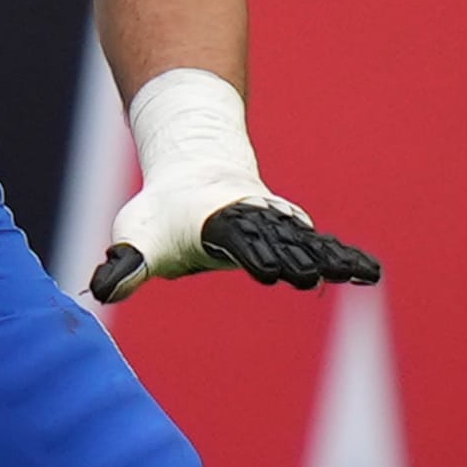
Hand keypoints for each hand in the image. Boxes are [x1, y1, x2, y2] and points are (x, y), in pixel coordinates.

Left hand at [92, 201, 380, 304]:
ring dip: (325, 257)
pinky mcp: (288, 232)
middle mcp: (251, 219)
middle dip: (289, 257)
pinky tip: (367, 274)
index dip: (249, 249)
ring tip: (357, 274)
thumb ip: (123, 265)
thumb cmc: (159, 214)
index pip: (234, 236)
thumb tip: (99, 291)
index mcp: (216, 220)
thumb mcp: (135, 236)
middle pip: (274, 239)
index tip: (264, 269)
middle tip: (308, 277)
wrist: (191, 176)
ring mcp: (274, 224)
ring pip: (302, 241)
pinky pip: (318, 245)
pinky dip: (341, 256)